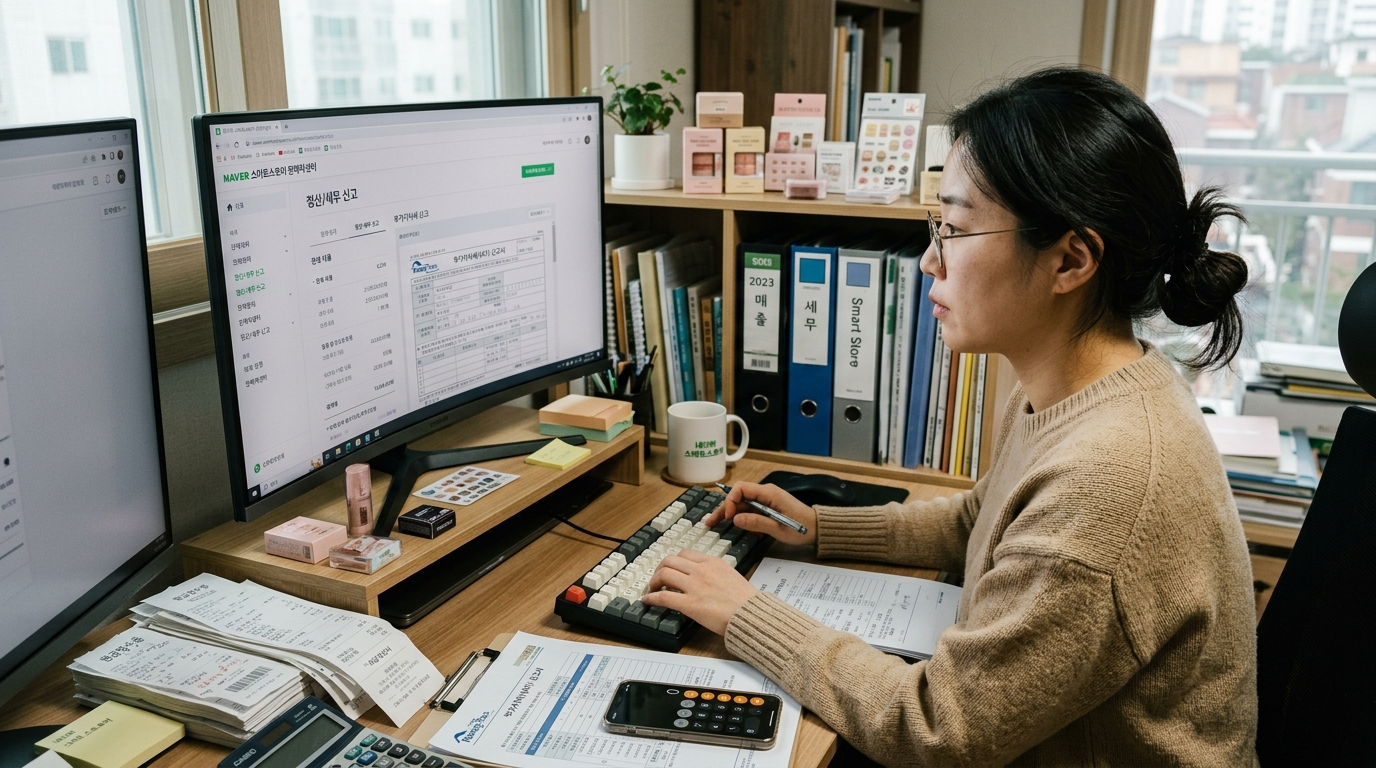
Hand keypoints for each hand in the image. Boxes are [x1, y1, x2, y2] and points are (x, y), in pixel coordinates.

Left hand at [642, 550, 758, 634]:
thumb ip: (715, 573)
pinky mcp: (690, 604)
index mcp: (712, 562)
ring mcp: (694, 586)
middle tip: (658, 579)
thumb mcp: (731, 576)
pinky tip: (648, 601)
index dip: (673, 561)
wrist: (751, 614)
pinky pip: (663, 597)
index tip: (670, 568)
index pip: (685, 553)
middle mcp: (701, 570)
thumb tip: (704, 579)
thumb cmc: (746, 600)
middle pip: (669, 561)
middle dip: (659, 569)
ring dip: (654, 581)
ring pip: (663, 574)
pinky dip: (652, 598)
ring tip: (653, 589)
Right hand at [703, 482, 816, 546]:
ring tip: (714, 524)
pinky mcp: (767, 508)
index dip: (730, 501)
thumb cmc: (802, 527)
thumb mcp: (778, 528)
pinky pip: (749, 510)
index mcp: (768, 493)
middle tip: (710, 521)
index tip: (729, 517)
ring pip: (741, 504)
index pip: (741, 488)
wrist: (817, 528)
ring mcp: (765, 500)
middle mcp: (765, 494)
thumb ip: (757, 522)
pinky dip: (741, 518)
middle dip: (724, 509)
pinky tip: (736, 528)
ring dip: (729, 514)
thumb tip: (736, 519)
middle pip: (738, 497)